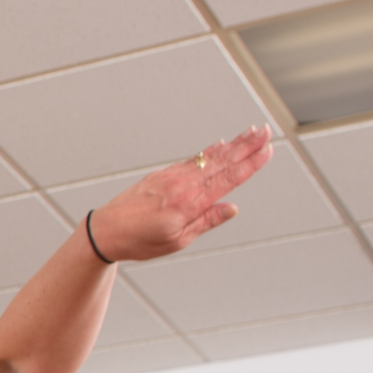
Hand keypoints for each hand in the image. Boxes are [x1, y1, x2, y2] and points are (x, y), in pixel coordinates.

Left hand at [88, 126, 274, 261]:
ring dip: (232, 144)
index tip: (268, 150)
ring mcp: (171, 177)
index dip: (250, 164)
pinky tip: (220, 145)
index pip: (228, 179)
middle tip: (266, 130)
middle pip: (221, 161)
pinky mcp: (162, 175)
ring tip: (251, 132)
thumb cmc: (140, 241)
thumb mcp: (177, 241)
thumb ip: (206, 222)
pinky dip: (208, 151)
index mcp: (189, 203)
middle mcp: (182, 185)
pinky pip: (191, 160)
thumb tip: (232, 208)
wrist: (105, 230)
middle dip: (246, 145)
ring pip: (207, 158)